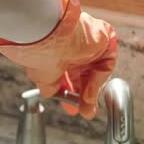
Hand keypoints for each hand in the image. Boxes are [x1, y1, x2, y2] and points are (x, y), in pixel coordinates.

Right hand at [0, 0, 117, 119]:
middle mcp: (74, 45)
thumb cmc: (37, 50)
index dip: (71, 91)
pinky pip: (106, 62)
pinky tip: (90, 89)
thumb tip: (51, 95)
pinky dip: (99, 78)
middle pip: (84, 73)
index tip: (71, 107)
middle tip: (83, 109)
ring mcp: (89, 40)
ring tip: (86, 105)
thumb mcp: (42, 76)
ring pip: (96, 69)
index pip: (69, 73)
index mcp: (58, 50)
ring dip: (91, 89)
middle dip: (83, 93)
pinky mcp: (102, 37)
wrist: (44, 34)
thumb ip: (50, 87)